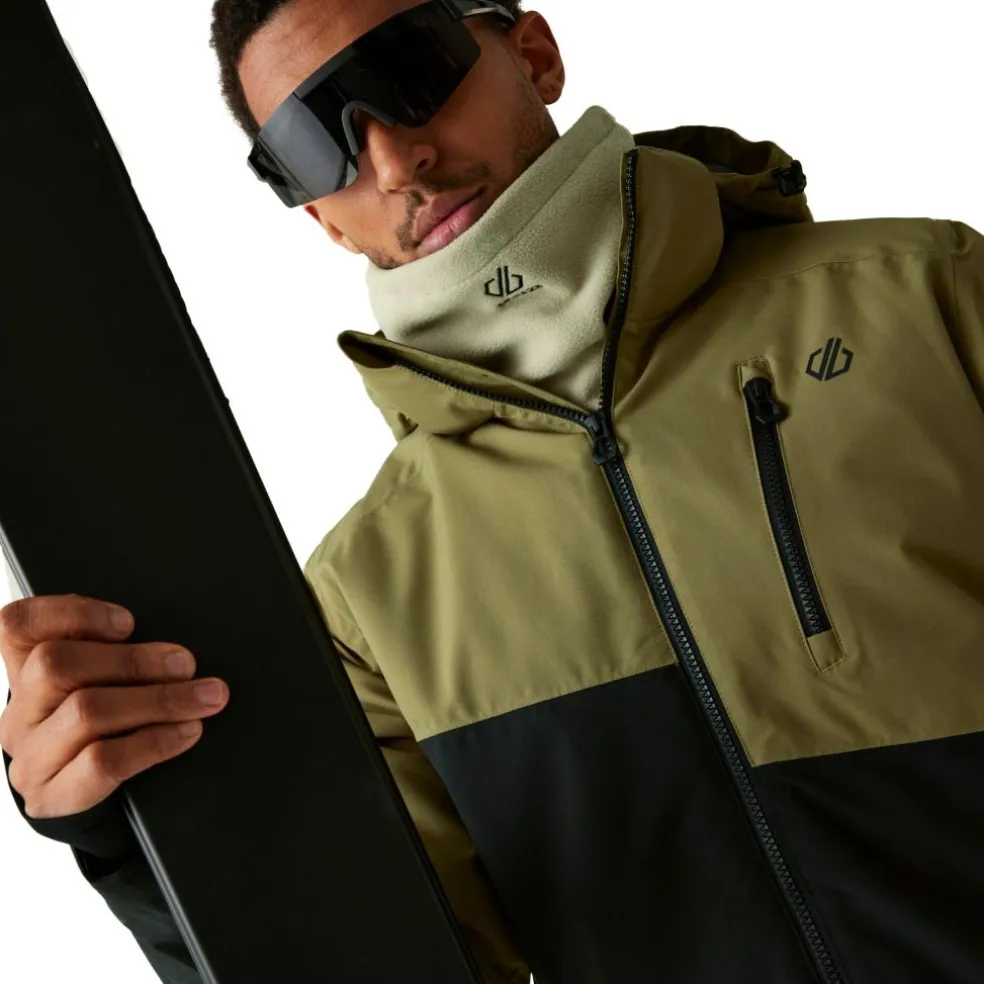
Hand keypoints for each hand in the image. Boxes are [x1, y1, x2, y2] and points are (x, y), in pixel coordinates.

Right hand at [0, 594, 228, 819]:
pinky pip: (102, 761)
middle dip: (134, 661)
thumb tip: (176, 648)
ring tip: (205, 697)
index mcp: (26, 671)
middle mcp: (21, 711)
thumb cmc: (104, 725)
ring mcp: (32, 756)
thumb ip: (118, 655)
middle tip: (185, 664)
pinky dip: (155, 741)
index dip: (72, 614)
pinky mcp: (53, 795)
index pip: (19, 625)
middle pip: (57, 665)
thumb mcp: (101, 682)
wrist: (86, 795)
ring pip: (86, 712)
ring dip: (158, 700)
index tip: (127, 622)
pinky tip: (187, 731)